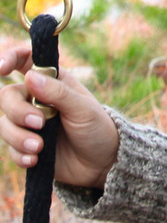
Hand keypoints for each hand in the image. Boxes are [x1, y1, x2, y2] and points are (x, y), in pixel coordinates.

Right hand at [0, 44, 118, 187]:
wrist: (101, 163)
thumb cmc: (96, 127)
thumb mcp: (83, 108)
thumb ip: (57, 93)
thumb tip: (29, 77)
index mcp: (51, 81)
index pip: (24, 61)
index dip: (9, 59)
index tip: (2, 69)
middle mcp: (36, 99)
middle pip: (7, 96)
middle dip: (17, 111)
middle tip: (39, 123)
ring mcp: (29, 124)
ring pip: (5, 124)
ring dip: (18, 137)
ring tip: (39, 147)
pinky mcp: (26, 146)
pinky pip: (10, 149)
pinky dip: (20, 154)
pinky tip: (35, 159)